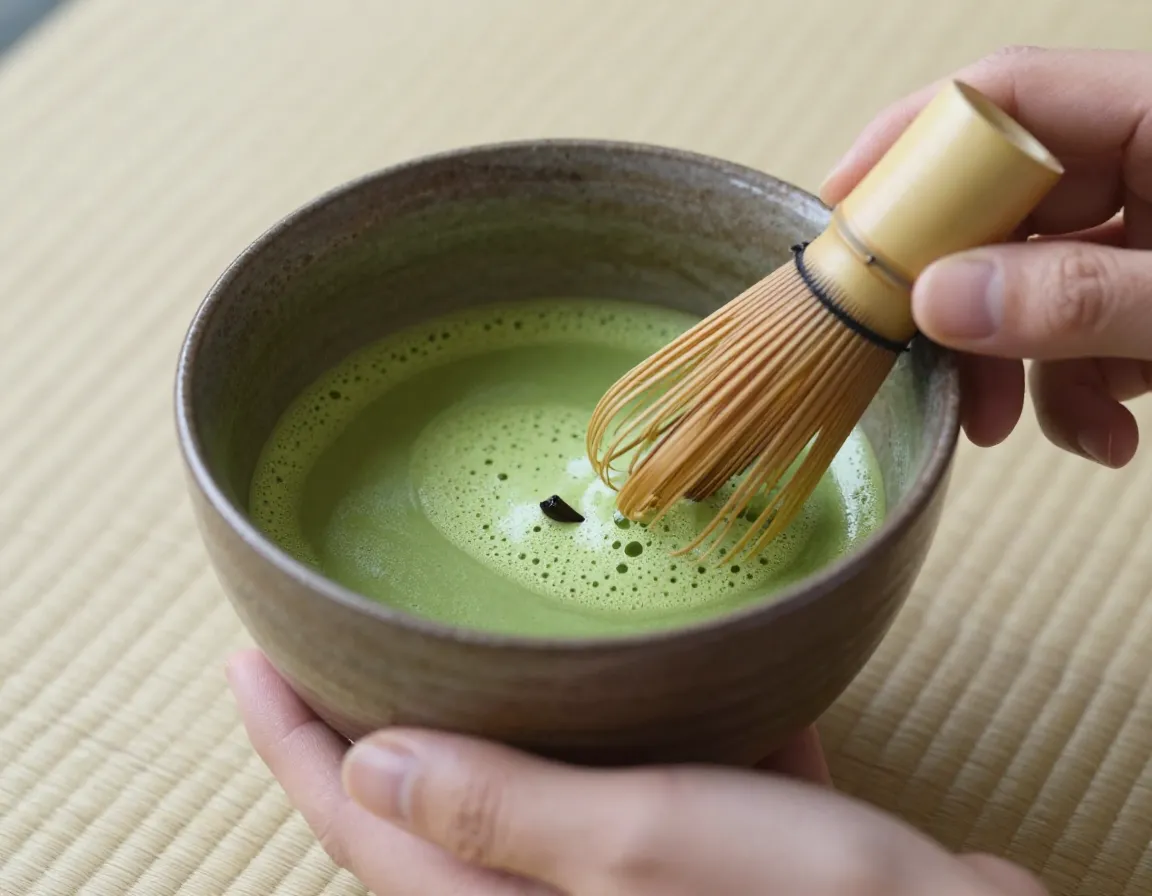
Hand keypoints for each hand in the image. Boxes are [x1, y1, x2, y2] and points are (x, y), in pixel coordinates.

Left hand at [228, 648, 1045, 894]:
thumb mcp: (646, 849)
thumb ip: (505, 813)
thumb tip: (370, 766)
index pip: (363, 828)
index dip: (296, 742)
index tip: (253, 654)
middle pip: (432, 813)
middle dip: (376, 724)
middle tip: (340, 630)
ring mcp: (633, 884)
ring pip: (531, 792)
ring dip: (499, 718)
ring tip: (462, 629)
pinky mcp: (705, 861)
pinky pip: (634, 784)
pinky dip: (627, 731)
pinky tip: (646, 663)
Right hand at [821, 46, 1151, 464]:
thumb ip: (1078, 298)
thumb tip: (938, 302)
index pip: (1004, 99)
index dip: (910, 145)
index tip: (840, 211)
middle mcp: (1147, 162)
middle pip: (1002, 202)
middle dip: (960, 300)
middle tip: (921, 363)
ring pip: (1034, 277)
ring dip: (1020, 365)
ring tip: (1035, 431)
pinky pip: (1082, 320)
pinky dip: (1077, 384)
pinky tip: (1106, 431)